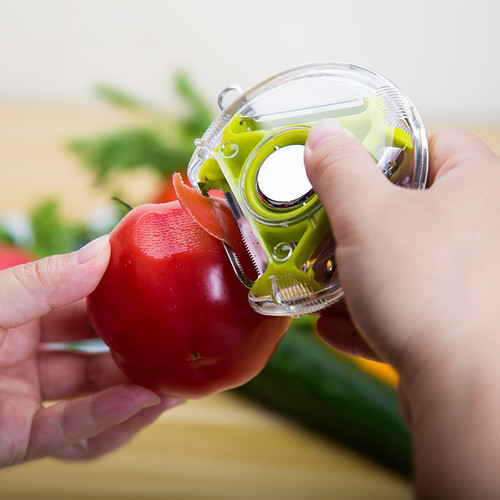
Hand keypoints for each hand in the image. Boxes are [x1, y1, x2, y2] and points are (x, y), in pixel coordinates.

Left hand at [0, 235, 179, 467]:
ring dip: (133, 395)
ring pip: (89, 401)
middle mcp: (23, 358)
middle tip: (179, 348)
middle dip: (138, 354)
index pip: (83, 306)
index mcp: (17, 317)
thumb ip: (42, 282)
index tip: (160, 292)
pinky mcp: (9, 441)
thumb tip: (103, 251)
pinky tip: (138, 403)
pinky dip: (103, 420)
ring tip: (174, 386)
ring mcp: (18, 400)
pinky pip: (64, 433)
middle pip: (94, 357)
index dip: (122, 300)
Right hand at [304, 121, 499, 497]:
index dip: (386, 151)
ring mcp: (472, 281)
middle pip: (409, 210)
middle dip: (358, 225)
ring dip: (356, 276)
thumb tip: (323, 138)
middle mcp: (482, 231)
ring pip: (403, 264)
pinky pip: (407, 308)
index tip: (348, 168)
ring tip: (319, 283)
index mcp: (477, 186)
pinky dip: (369, 314)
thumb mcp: (366, 215)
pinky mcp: (458, 324)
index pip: (434, 144)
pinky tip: (335, 324)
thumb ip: (340, 170)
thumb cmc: (431, 292)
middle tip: (323, 229)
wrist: (467, 391)